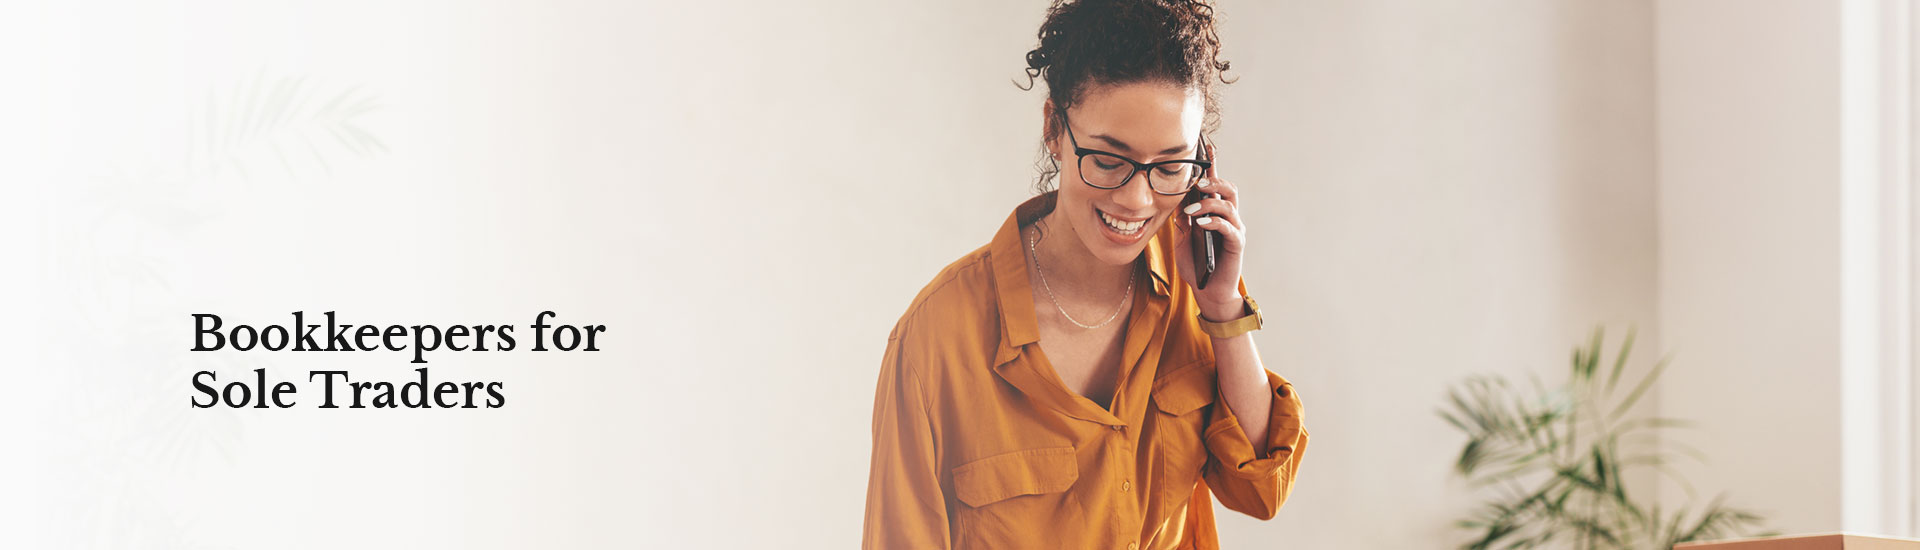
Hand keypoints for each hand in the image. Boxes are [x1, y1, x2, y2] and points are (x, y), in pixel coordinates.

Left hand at [1171, 140, 1246, 320]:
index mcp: (1215, 213)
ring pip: (1229, 204)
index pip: (1213, 185)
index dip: (1211, 166)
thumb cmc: (1197, 265)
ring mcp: (1234, 230)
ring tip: (1192, 211)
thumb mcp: (1183, 238)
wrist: (1208, 291)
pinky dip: (1214, 221)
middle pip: (1228, 189)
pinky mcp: (1236, 244)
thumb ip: (1182, 220)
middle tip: (1196, 184)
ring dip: (1209, 203)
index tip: (1205, 147)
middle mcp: (1228, 218)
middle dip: (1213, 181)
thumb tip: (1176, 200)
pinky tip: (1201, 223)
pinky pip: (1229, 227)